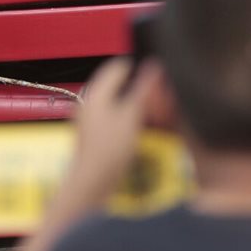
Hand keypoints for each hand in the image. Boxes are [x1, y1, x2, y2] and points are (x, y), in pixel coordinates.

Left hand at [65, 57, 162, 204]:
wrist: (92, 184)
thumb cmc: (110, 150)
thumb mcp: (131, 116)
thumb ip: (143, 90)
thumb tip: (154, 66)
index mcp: (95, 92)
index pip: (118, 67)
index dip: (138, 69)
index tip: (157, 79)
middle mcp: (90, 101)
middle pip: (119, 85)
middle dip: (141, 90)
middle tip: (160, 98)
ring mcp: (92, 118)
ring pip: (119, 102)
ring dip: (138, 105)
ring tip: (155, 114)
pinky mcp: (96, 134)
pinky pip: (116, 117)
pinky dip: (131, 119)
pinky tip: (143, 129)